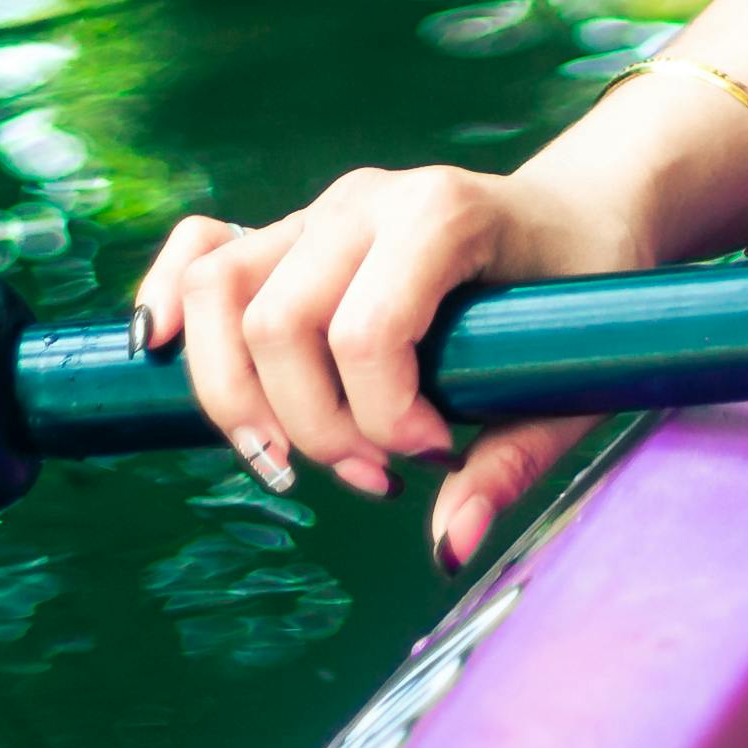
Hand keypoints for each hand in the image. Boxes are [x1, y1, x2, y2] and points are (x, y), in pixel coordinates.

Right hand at [133, 161, 641, 570]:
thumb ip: (512, 462)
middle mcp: (367, 201)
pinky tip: (164, 354)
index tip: (435, 454)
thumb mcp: (575, 376)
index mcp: (441, 215)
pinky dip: (169, 300)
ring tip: (290, 455)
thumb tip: (448, 546)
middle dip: (311, 426)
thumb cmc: (583, 289)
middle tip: (376, 475)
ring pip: (218, 288)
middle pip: (275, 323)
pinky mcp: (292, 232)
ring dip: (234, 394)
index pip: (362, 332)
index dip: (382, 417)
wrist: (581, 211)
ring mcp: (320, 211)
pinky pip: (202, 252)